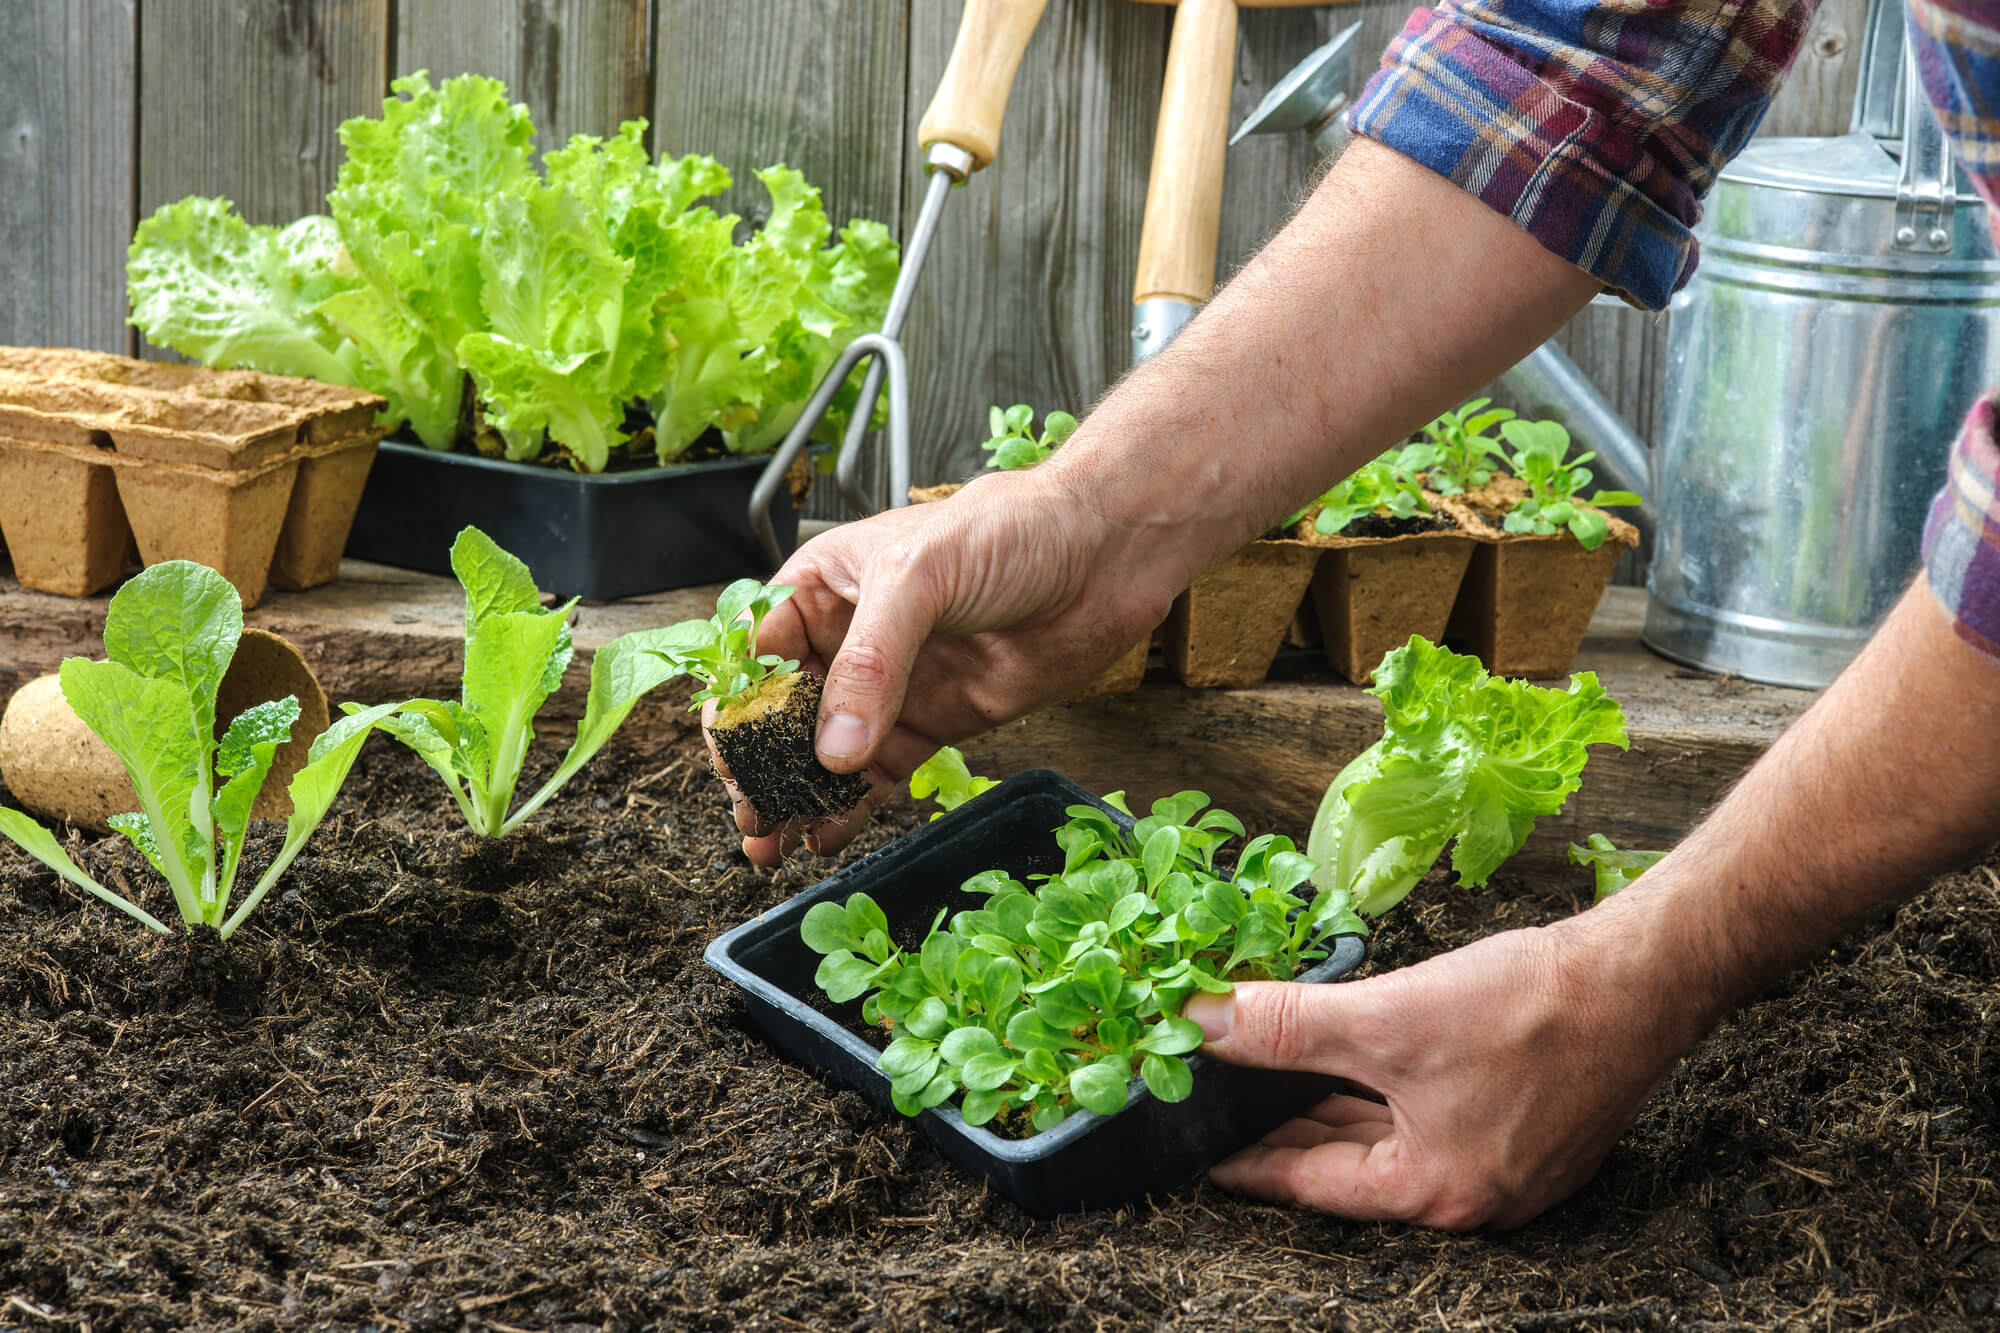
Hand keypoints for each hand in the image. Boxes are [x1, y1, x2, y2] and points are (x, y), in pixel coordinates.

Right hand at [713, 468, 1175, 864]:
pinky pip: (879, 773)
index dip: (736, 707)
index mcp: (825, 585)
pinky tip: (826, 837)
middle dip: (760, 766)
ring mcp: (893, 685)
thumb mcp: (922, 578)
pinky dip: (851, 808)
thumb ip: (872, 662)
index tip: (731, 759)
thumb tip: (833, 747)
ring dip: (797, 796)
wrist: (1105, 554)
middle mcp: (850, 638)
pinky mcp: (935, 721)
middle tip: (750, 814)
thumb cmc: (1011, 530)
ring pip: (826, 752)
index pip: (757, 652)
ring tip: (771, 842)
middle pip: (783, 713)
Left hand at [1183, 899, 1703, 1228]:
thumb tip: (1201, 1024)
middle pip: (1351, 1167)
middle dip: (1286, 1131)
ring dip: (1335, 1108)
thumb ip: (1286, 1028)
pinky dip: (1385, 1094)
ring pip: (1393, 1140)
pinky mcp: (1531, 1125)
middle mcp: (1474, 1195)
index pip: (1312, 1183)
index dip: (1249, 1161)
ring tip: (1274, 1082)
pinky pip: (1432, 1119)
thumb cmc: (1530, 1008)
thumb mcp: (1387, 1020)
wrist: (1645, 975)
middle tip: (1224, 1108)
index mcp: (1436, 1191)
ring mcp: (1508, 1165)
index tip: (1199, 1149)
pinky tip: (1354, 1061)